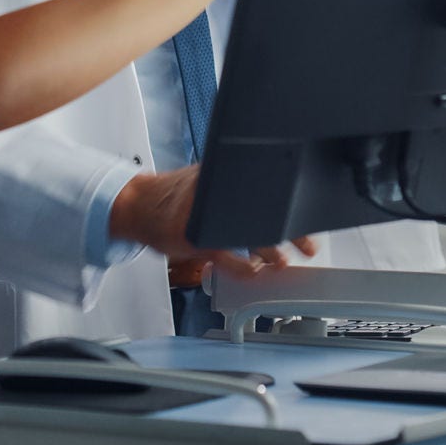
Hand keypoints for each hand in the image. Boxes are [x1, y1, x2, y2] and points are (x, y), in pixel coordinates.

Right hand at [108, 165, 315, 280]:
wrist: (136, 204)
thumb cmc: (174, 197)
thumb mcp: (205, 180)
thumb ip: (234, 185)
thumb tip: (274, 198)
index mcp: (220, 174)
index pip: (264, 186)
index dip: (290, 203)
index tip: (309, 215)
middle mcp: (212, 191)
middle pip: (260, 209)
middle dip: (289, 231)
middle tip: (307, 244)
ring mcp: (200, 214)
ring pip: (244, 233)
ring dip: (269, 251)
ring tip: (281, 261)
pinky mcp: (189, 238)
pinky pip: (222, 256)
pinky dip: (241, 266)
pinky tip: (251, 270)